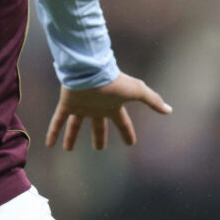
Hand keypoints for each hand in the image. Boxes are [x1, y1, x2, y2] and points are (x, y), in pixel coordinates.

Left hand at [46, 72, 171, 150]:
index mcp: (112, 106)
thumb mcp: (137, 91)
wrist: (91, 70)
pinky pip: (58, 120)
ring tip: (68, 149)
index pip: (122, 123)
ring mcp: (80, 106)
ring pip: (75, 125)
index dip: (127, 133)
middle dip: (99, 136)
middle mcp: (95, 107)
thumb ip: (152, 100)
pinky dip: (53, 132)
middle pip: (97, 125)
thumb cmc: (114, 80)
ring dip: (71, 137)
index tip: (131, 143)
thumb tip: (169, 109)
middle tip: (99, 148)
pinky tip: (49, 144)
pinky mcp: (67, 104)